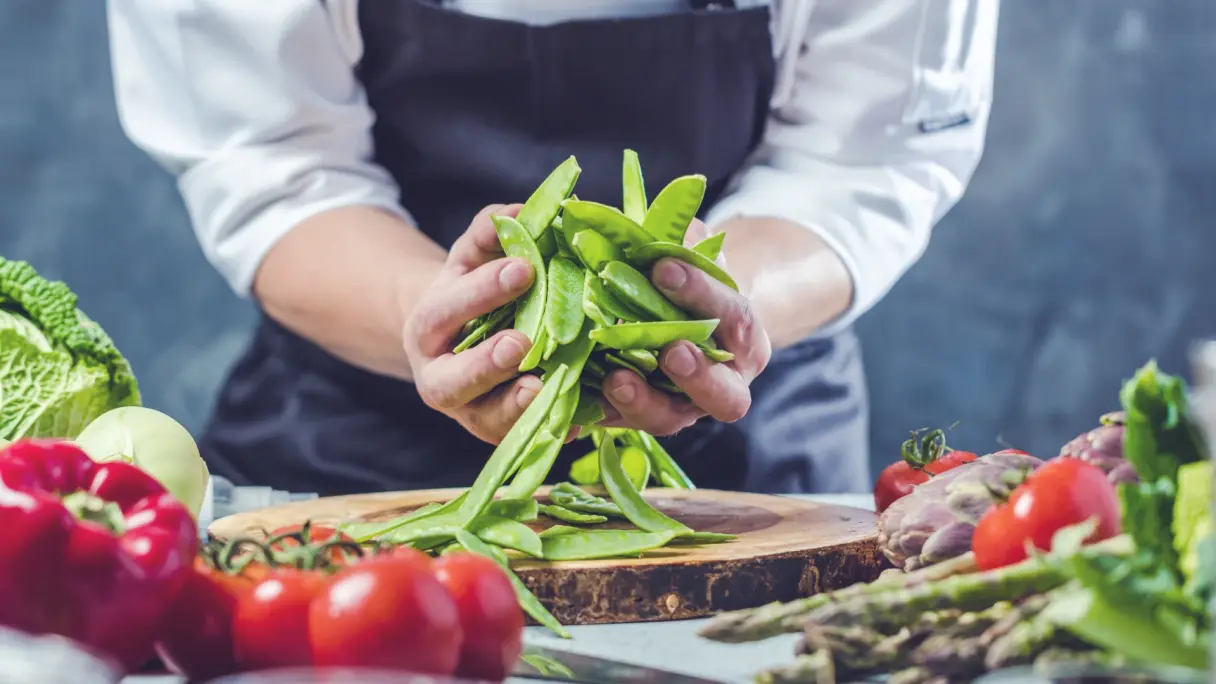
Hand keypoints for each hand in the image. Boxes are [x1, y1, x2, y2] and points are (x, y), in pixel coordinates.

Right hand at [402, 204, 543, 443]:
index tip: (524, 268)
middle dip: (485, 364)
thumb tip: (516, 210)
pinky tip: (582, 417)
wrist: (460, 341)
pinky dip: (552, 429)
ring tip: (548, 387)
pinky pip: (523, 440)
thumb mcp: (474, 257)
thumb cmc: (472, 290)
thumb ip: (489, 232)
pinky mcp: (500, 435)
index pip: (446, 309)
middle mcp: (439, 379)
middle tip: (521, 342)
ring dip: (516, 408)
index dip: (482, 291)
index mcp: (428, 328)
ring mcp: (469, 414)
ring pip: (485, 422)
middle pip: (452, 382)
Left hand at [599, 220, 771, 434]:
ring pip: (670, 419)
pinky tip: (575, 396)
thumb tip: (649, 223)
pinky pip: (621, 423)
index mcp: (744, 337)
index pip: (734, 316)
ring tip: (615, 380)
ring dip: (643, 402)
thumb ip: (680, 241)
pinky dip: (599, 411)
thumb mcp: (692, 254)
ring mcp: (683, 408)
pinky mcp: (640, 418)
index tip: (663, 268)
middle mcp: (725, 384)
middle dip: (699, 375)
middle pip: (725, 396)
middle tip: (672, 351)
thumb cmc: (687, 282)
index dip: (701, 292)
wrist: (679, 320)